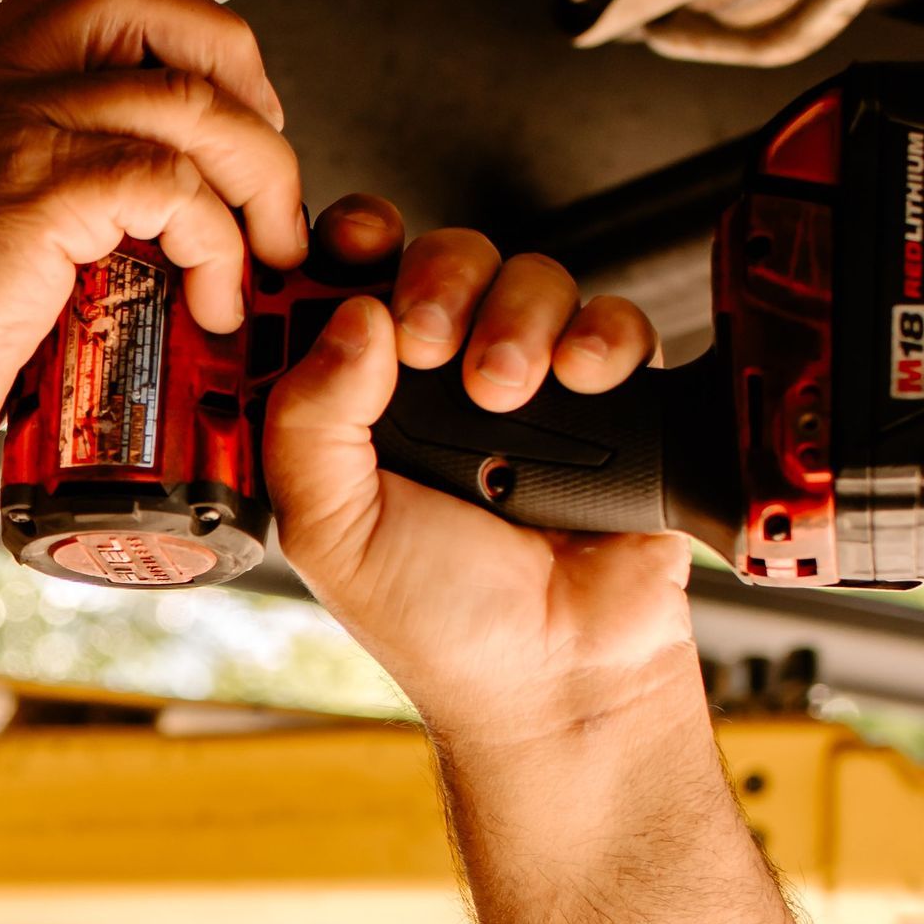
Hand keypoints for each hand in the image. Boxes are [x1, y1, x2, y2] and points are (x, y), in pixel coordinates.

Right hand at [0, 0, 305, 483]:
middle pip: (144, 7)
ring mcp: (18, 134)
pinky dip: (218, 247)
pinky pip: (174, 185)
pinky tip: (212, 300)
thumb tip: (142, 233)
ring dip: (258, 179)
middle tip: (265, 160)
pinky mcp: (41, 193)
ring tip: (259, 254)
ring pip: (188, 102)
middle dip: (238, 68)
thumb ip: (50, 200)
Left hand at [264, 199, 694, 744]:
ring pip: (528, 276)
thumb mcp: (332, 527)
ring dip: (517, 317)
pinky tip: (582, 382)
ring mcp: (529, 384)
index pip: (347, 283)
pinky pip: (613, 320)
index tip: (355, 244)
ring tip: (506, 394)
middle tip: (433, 346)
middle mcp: (440, 384)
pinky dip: (600, 336)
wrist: (557, 679)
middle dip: (440, 282)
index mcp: (359, 403)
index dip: (348, 246)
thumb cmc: (439, 621)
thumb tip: (351, 315)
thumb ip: (310, 420)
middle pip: (443, 259)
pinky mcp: (612, 399)